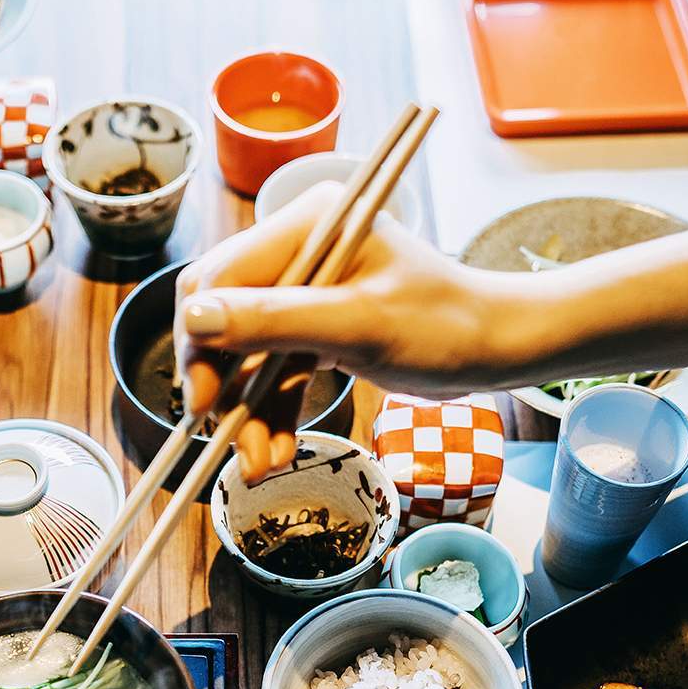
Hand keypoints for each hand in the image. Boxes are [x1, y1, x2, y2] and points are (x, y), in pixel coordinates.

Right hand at [175, 184, 534, 476]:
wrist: (494, 349)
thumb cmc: (443, 327)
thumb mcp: (357, 325)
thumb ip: (273, 319)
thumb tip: (193, 318)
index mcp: (305, 224)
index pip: (218, 277)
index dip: (200, 339)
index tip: (203, 400)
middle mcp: (298, 248)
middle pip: (223, 316)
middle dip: (224, 384)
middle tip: (226, 440)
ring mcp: (305, 289)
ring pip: (246, 353)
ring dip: (248, 410)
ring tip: (260, 464)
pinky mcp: (315, 324)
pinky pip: (273, 369)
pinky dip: (271, 410)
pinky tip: (275, 450)